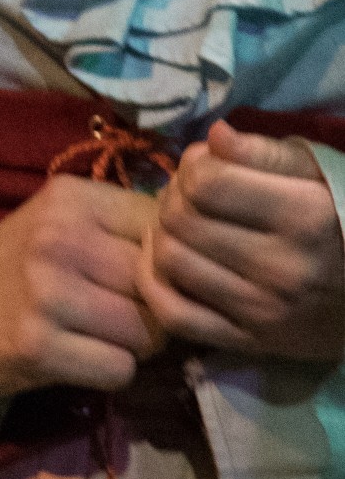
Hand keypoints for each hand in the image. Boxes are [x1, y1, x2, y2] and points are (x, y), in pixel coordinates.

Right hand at [0, 175, 165, 394]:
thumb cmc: (19, 266)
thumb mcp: (64, 222)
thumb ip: (128, 224)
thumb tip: (210, 240)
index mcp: (71, 198)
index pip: (168, 232)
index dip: (170, 263)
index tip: (143, 275)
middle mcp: (58, 238)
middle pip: (162, 288)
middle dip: (155, 310)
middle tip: (119, 312)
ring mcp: (46, 292)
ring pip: (148, 333)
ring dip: (134, 345)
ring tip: (98, 334)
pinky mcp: (37, 344)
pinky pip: (119, 369)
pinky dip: (108, 371)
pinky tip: (78, 356)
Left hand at [137, 119, 344, 361]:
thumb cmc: (337, 225)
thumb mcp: (316, 176)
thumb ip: (264, 152)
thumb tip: (214, 135)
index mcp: (306, 218)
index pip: (206, 182)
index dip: (193, 165)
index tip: (206, 167)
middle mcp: (285, 268)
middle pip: (180, 218)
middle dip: (173, 196)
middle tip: (189, 196)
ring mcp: (265, 312)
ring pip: (169, 260)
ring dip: (161, 234)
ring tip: (181, 225)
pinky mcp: (248, 343)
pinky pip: (172, 314)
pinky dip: (152, 282)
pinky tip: (164, 261)